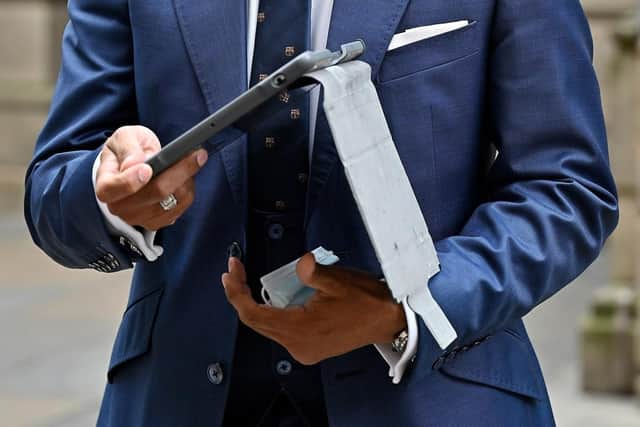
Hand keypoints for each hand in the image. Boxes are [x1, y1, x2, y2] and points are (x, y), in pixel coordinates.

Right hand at [95, 126, 207, 230]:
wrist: (133, 165)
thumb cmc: (127, 150)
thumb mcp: (124, 138)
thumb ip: (128, 149)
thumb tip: (136, 163)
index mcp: (105, 186)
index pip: (113, 189)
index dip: (130, 181)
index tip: (148, 168)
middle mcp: (119, 208)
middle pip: (154, 194)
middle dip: (178, 172)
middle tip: (198, 154)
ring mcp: (139, 218)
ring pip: (172, 201)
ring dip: (187, 179)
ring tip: (192, 160)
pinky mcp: (158, 222)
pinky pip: (181, 207)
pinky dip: (188, 189)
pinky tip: (188, 176)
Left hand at [221, 254, 406, 364]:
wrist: (389, 320)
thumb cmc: (366, 300)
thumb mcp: (338, 280)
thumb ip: (311, 271)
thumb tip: (300, 263)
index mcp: (300, 329)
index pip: (254, 314)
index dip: (236, 294)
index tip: (230, 273)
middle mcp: (297, 345)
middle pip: (256, 322)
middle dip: (241, 296)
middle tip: (234, 272)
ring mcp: (303, 349)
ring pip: (268, 327)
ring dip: (256, 304)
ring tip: (248, 280)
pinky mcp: (310, 348)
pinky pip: (282, 331)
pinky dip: (272, 312)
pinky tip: (273, 297)